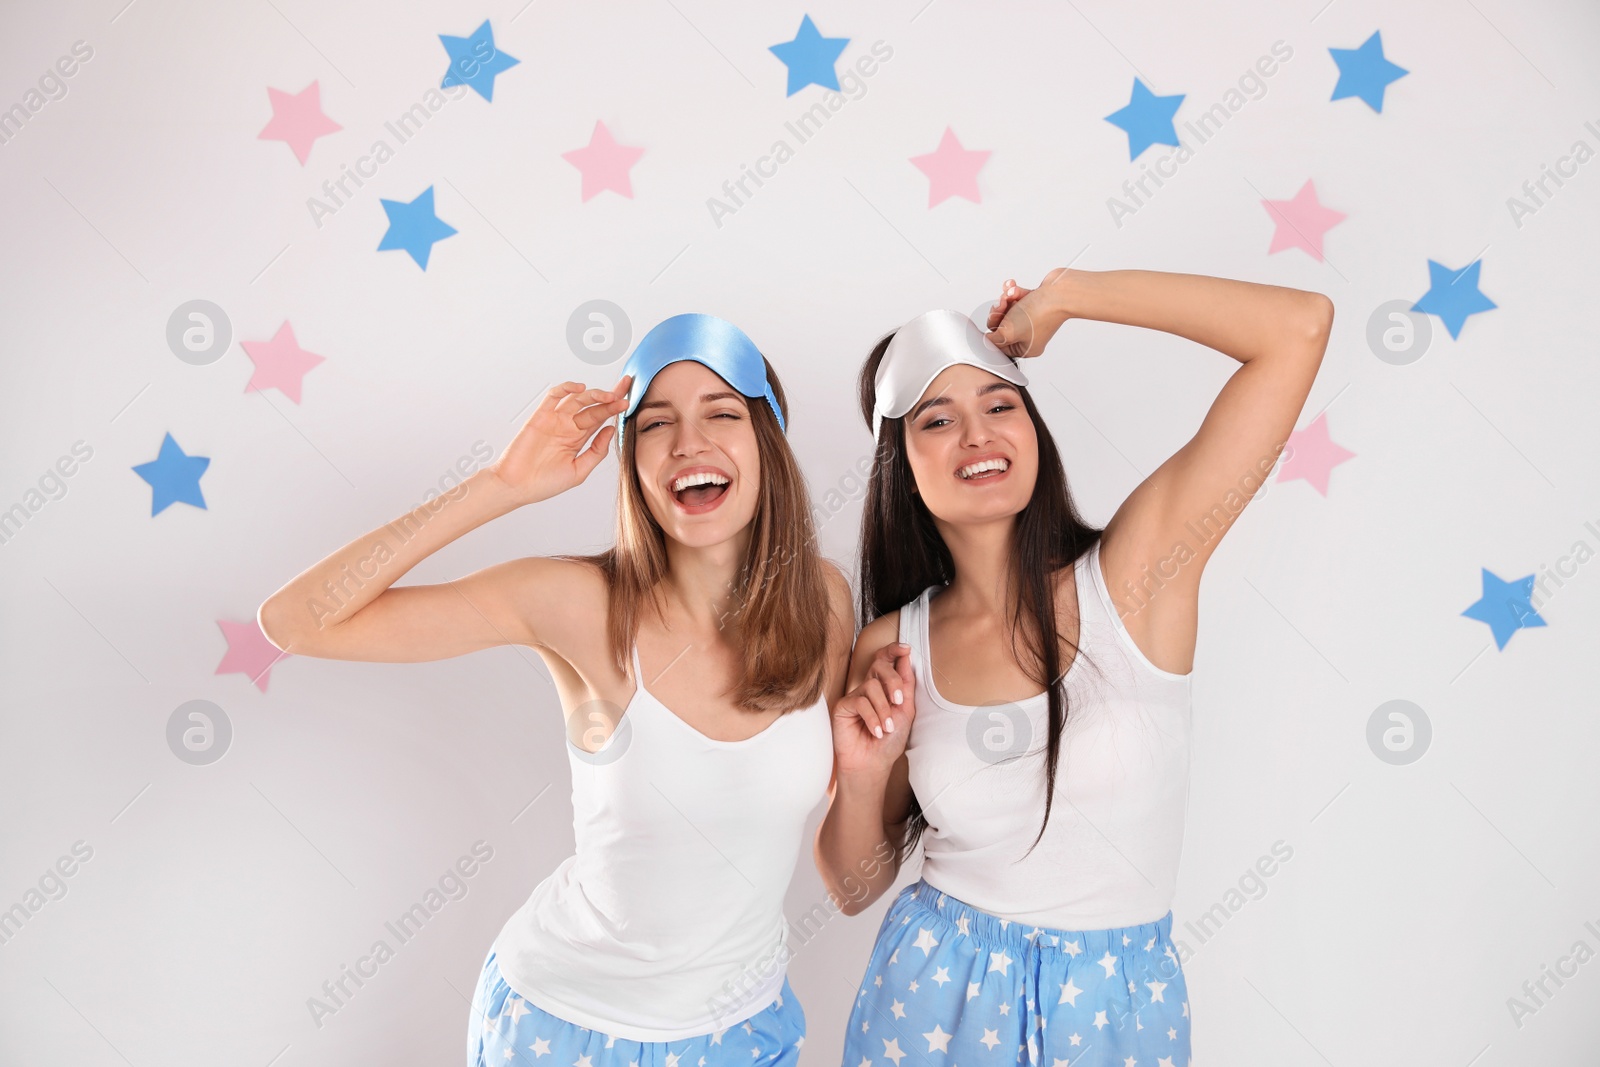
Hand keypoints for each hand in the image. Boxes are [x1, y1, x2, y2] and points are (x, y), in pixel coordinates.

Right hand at [490, 376, 631, 505]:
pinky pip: (554, 396)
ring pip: (577, 399)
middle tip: (625, 394)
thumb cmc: (544, 483)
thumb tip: (611, 430)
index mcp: (579, 438)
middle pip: (593, 406)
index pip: (601, 418)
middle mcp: (568, 426)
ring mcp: (555, 420)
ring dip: (594, 394)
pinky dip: (566, 388)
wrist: (516, 486)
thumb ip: (596, 451)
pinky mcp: (540, 416)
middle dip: (610, 399)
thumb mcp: (579, 471)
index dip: (615, 408)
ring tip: (609, 396)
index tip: (630, 401)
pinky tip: (580, 389)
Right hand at [830, 641, 916, 779]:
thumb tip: (906, 656)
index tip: (905, 649)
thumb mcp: (905, 711)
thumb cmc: (890, 741)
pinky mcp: (843, 707)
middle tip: (900, 701)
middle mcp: (868, 688)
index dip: (893, 650)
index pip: (885, 660)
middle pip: (879, 666)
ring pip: (871, 686)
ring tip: (887, 727)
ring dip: (883, 708)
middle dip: (893, 681)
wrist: (873, 764)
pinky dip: (872, 718)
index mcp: (884, 686)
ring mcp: (855, 696)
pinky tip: (876, 732)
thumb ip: (906, 685)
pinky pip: (860, 702)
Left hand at [986, 267, 1071, 358]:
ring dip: (1005, 299)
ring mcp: (1032, 319)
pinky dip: (1014, 292)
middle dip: (998, 312)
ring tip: (1010, 295)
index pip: (1000, 345)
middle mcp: (1029, 335)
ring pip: (1008, 310)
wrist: (1058, 292)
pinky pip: (1017, 299)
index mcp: (1026, 348)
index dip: (993, 332)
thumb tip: (986, 342)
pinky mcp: (1034, 304)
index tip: (992, 323)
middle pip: (1002, 326)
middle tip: (1001, 306)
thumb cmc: (1040, 313)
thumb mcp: (1008, 332)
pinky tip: (1015, 288)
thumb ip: (993, 340)